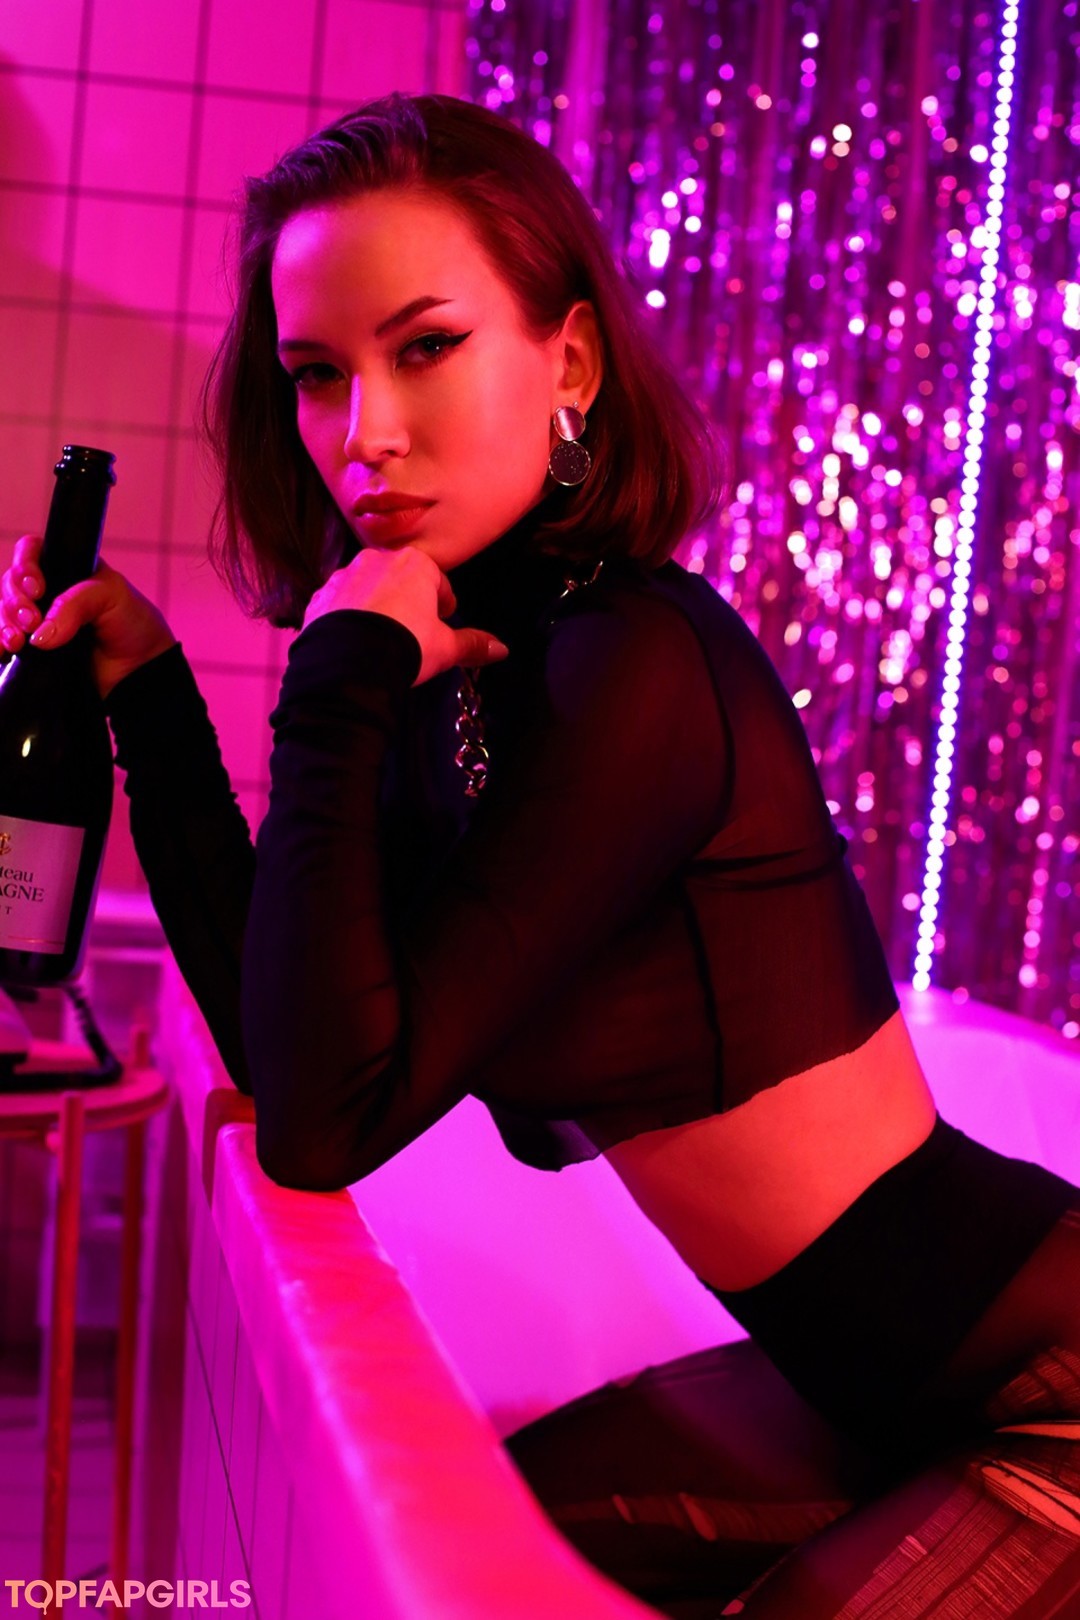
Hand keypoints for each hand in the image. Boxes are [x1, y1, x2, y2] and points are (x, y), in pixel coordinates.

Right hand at [1, 534, 176, 697]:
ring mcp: (39, 621)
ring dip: (4, 624)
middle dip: (15, 602)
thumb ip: (74, 605)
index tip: (37, 589)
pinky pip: (4, 641)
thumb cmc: (134, 625)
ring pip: (3, 612)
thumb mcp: (111, 597)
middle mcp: (48, 592)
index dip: (25, 566)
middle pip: (10, 584)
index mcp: (67, 568)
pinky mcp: (33, 650)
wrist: (141, 671)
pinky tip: (4, 651)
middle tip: (31, 621)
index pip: (31, 552)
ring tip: (18, 642)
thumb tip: (39, 634)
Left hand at [302, 546, 508, 685]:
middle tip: (411, 631)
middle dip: (407, 600)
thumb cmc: (406, 646)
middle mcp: (376, 560)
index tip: (441, 622)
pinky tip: (354, 640)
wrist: (348, 664)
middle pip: (400, 579)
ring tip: (380, 637)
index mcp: (414, 563)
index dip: (443, 604)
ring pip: (368, 588)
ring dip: (376, 605)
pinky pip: (340, 603)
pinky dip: (348, 616)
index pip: (438, 581)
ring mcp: (344, 576)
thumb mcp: (444, 648)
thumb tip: (502, 649)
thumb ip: (472, 644)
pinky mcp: (319, 596)